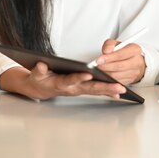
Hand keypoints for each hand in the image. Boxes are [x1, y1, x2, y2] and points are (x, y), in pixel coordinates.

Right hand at [0, 62, 126, 100]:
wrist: (41, 89)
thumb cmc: (40, 80)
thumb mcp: (36, 74)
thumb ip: (39, 70)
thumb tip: (41, 64)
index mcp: (60, 83)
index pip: (70, 80)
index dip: (79, 78)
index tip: (88, 74)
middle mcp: (72, 88)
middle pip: (89, 88)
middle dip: (104, 88)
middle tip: (118, 87)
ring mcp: (78, 90)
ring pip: (95, 90)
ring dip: (109, 90)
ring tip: (122, 89)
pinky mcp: (82, 89)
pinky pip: (96, 91)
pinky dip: (106, 92)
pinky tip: (118, 93)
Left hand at [93, 39, 145, 84]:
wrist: (133, 61)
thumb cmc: (123, 51)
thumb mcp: (117, 44)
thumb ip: (110, 44)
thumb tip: (106, 51)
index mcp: (135, 50)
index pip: (121, 54)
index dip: (109, 57)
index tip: (98, 60)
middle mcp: (136, 62)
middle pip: (119, 66)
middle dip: (106, 67)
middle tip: (96, 66)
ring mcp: (134, 73)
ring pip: (117, 76)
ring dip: (106, 74)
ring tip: (97, 71)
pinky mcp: (129, 82)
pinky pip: (116, 83)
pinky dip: (108, 81)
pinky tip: (101, 77)